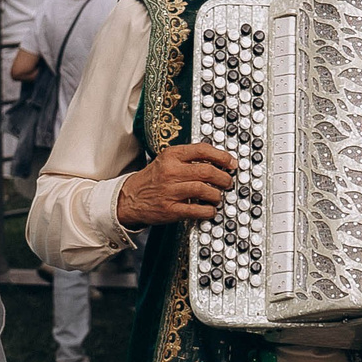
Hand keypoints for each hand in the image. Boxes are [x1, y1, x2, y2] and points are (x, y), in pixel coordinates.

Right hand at [115, 142, 236, 227]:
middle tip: (228, 182)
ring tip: (218, 196)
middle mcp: (171, 171)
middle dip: (224, 178)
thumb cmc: (153, 179)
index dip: (222, 156)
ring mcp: (170, 191)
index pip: (202, 150)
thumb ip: (188, 158)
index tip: (231, 163)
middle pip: (207, 171)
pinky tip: (210, 210)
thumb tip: (218, 161)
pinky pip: (197, 210)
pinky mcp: (170, 209)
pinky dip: (208, 211)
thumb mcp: (167, 160)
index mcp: (171, 156)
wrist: (129, 198)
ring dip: (217, 195)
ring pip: (204, 190)